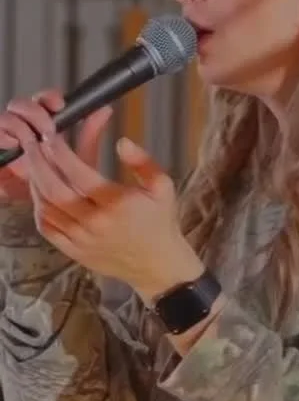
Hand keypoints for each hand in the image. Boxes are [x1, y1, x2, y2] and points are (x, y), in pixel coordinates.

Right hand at [0, 90, 110, 203]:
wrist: (48, 214)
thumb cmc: (65, 185)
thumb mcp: (80, 161)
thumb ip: (89, 136)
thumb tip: (105, 109)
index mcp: (44, 125)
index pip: (43, 100)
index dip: (49, 97)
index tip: (60, 105)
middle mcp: (23, 129)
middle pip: (19, 105)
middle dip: (32, 110)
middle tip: (47, 127)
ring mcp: (8, 142)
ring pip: (5, 119)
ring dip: (14, 123)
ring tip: (26, 138)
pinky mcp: (1, 160)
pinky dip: (2, 137)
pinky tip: (11, 145)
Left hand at [23, 133, 202, 301]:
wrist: (157, 264)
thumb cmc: (160, 222)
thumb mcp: (162, 186)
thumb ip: (142, 161)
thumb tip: (122, 142)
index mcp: (116, 203)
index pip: (79, 173)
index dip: (62, 152)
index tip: (53, 136)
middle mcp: (95, 222)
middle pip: (54, 189)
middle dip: (39, 163)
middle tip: (33, 144)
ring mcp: (81, 239)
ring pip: (46, 207)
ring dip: (35, 182)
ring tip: (35, 163)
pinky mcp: (73, 251)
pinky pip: (47, 228)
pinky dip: (39, 207)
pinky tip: (41, 192)